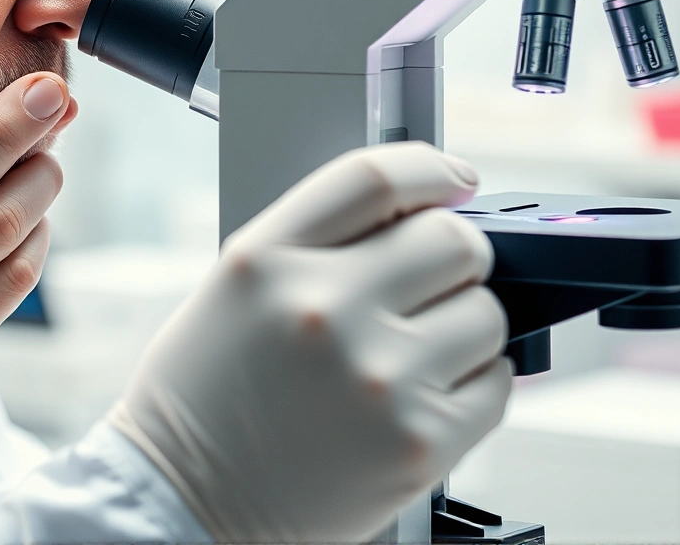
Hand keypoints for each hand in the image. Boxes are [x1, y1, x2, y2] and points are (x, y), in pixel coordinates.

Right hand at [0, 72, 74, 352]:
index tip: (50, 89)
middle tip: (43, 145)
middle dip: (37, 169)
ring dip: (36, 200)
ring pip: (17, 244)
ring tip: (21, 185)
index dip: (8, 128)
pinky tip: (18, 230)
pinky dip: (35, 241)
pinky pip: (24, 276)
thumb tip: (58, 99)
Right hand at [107, 142, 510, 543]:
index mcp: (266, 262)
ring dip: (464, 329)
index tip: (456, 180)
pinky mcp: (419, 443)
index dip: (431, 170)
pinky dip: (475, 387)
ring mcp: (377, 379)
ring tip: (411, 358)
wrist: (182, 509)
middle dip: (454, 260)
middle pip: (452, 239)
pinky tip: (422, 399)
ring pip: (486, 313)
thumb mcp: (233, 291)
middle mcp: (322, 310)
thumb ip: (316, 241)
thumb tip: (421, 211)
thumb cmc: (203, 404)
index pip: (377, 177)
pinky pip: (497, 384)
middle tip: (431, 287)